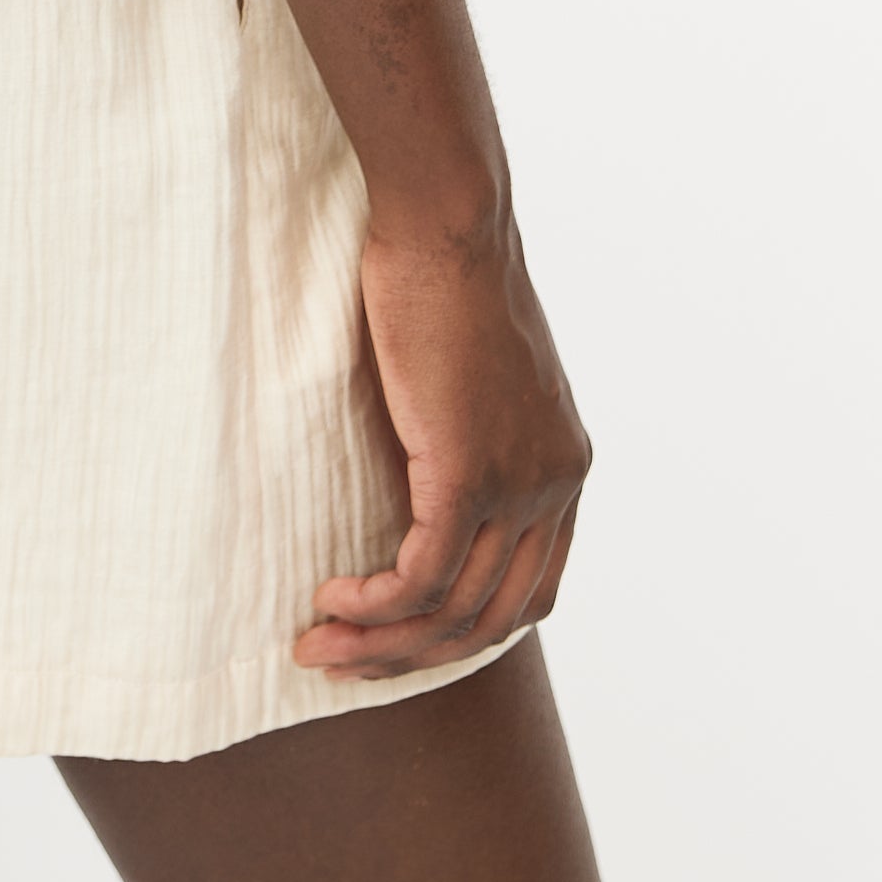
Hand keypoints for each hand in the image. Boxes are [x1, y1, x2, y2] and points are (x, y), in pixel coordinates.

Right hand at [293, 209, 590, 680]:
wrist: (448, 222)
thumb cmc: (442, 273)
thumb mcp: (470, 373)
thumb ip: (462, 434)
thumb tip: (413, 472)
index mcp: (565, 467)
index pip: (530, 592)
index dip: (465, 630)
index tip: (397, 636)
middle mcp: (556, 486)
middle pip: (494, 619)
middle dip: (414, 655)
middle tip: (342, 659)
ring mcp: (519, 484)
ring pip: (454, 609)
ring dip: (379, 640)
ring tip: (316, 643)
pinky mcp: (469, 473)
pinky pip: (422, 576)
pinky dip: (374, 604)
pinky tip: (331, 599)